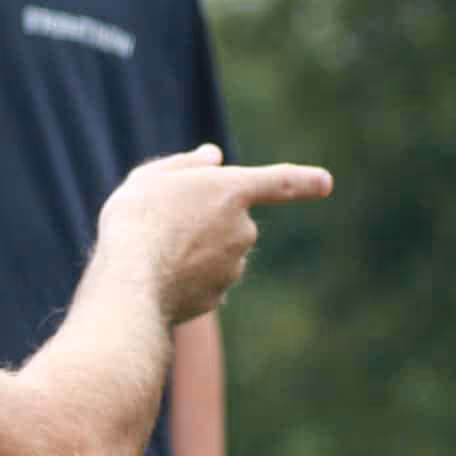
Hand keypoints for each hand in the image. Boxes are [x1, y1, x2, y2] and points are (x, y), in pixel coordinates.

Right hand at [99, 146, 333, 323]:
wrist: (129, 281)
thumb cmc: (136, 221)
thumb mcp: (151, 177)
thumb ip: (187, 164)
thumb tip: (213, 158)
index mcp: (232, 191)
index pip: (279, 181)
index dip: (304, 180)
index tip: (326, 182)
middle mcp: (242, 229)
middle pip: (230, 221)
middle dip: (205, 222)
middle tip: (163, 223)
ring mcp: (232, 267)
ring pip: (217, 253)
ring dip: (194, 250)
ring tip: (153, 252)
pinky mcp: (217, 296)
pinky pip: (204, 281)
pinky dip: (186, 277)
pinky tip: (157, 276)